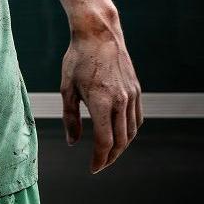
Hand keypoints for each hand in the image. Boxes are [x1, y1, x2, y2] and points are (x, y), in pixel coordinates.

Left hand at [61, 11, 141, 173]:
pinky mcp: (137, 90)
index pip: (105, 141)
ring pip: (132, 131)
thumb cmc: (77, 60)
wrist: (99, 35)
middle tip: (99, 165)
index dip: (99, 159)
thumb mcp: (66, 89)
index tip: (92, 168)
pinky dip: (130, 131)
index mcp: (101, 102)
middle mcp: (121, 101)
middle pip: (121, 141)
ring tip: (108, 153)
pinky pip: (137, 118)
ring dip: (122, 146)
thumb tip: (72, 142)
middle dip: (110, 157)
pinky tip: (121, 134)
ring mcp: (132, 95)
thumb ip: (70, 118)